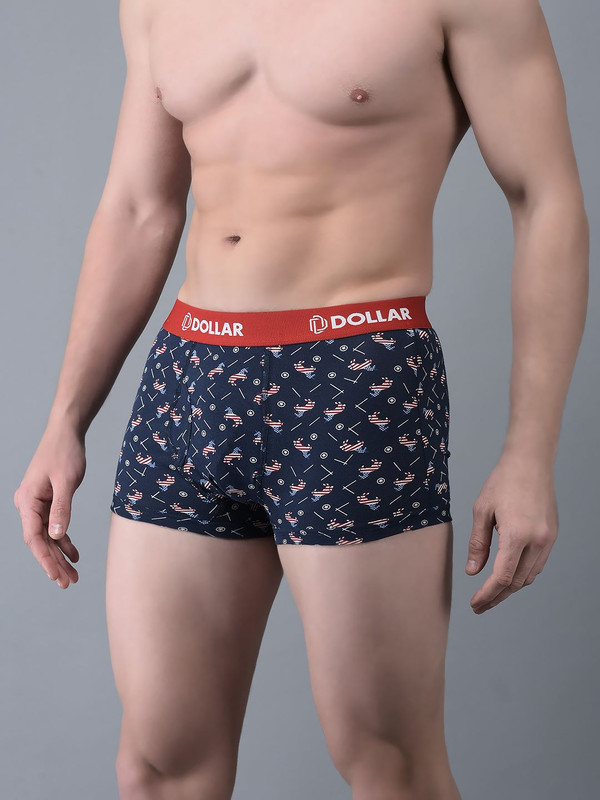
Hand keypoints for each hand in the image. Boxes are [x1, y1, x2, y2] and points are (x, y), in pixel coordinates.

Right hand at [14, 422, 85, 588]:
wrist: (66, 432)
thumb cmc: (64, 453)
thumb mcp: (66, 482)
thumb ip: (61, 509)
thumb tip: (57, 536)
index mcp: (28, 501)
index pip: (34, 538)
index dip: (45, 559)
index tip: (56, 576)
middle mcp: (28, 504)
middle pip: (40, 541)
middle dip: (54, 563)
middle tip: (68, 583)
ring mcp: (36, 504)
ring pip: (47, 536)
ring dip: (59, 555)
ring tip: (73, 575)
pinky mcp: (47, 501)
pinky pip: (53, 526)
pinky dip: (64, 541)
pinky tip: (73, 555)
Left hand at [465, 451, 557, 613]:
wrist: (530, 463)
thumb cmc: (503, 482)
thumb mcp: (482, 511)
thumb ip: (478, 544)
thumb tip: (473, 572)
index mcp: (517, 535)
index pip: (502, 578)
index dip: (487, 595)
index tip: (475, 604)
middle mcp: (537, 541)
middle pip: (516, 583)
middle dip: (497, 597)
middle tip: (480, 605)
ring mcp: (548, 540)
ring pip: (529, 577)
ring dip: (510, 588)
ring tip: (491, 593)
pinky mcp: (552, 536)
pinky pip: (537, 565)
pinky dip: (522, 575)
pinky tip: (508, 575)